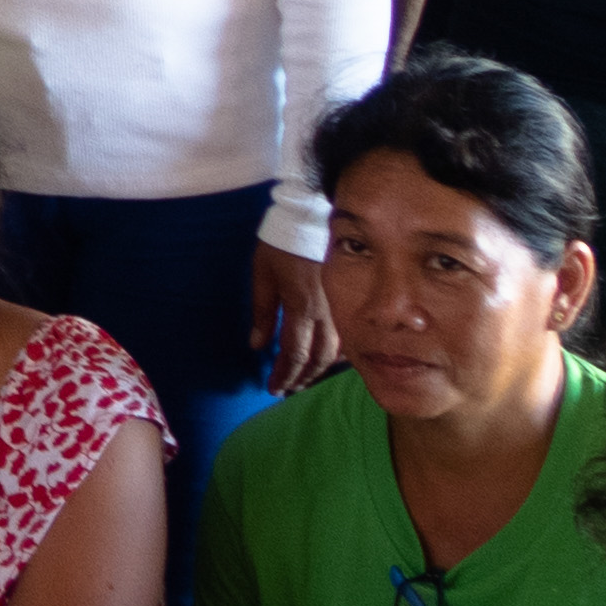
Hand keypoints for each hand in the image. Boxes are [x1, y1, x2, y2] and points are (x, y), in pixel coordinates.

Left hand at [252, 241, 339, 392]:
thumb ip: (262, 312)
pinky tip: (327, 361)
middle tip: (285, 389)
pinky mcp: (347, 301)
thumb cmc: (282, 243)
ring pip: (335, 352)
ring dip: (318, 370)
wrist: (311, 216)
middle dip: (300, 378)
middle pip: (316, 359)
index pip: (293, 353)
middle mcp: (325, 313)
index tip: (273, 388)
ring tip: (302, 380)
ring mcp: (340, 308)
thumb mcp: (262, 274)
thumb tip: (257, 346)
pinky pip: (347, 337)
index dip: (284, 374)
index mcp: (301, 307)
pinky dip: (336, 355)